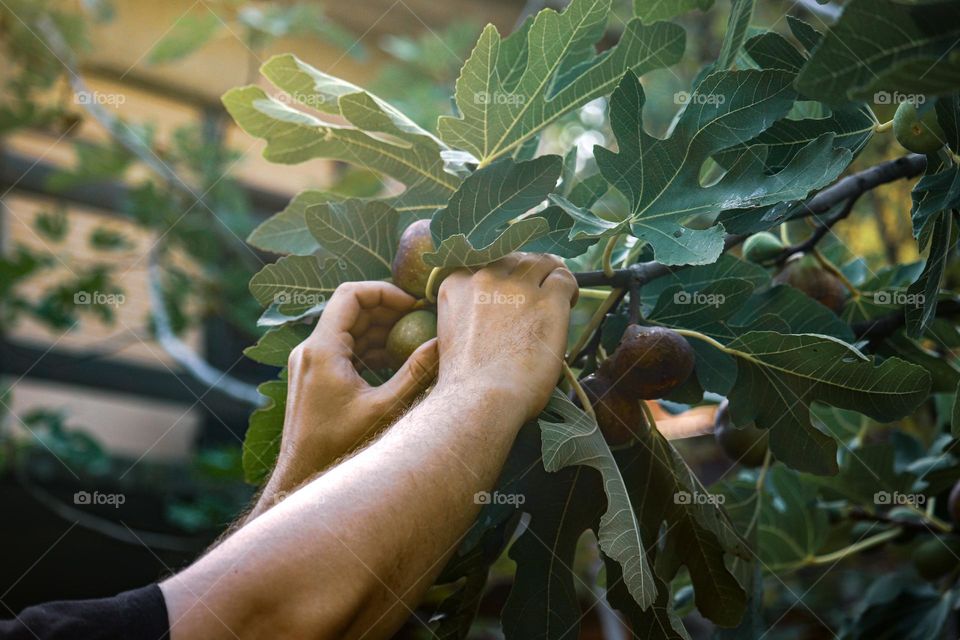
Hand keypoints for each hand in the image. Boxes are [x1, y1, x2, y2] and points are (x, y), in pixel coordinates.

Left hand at [261, 282, 438, 503]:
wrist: (303, 477)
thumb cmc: (339, 447)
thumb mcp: (385, 408)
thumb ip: (415, 372)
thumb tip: (441, 344)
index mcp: (322, 349)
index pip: (350, 295)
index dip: (384, 291)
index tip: (413, 304)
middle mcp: (310, 350)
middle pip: (351, 310)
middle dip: (389, 312)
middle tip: (422, 320)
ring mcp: (310, 363)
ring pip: (349, 330)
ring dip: (382, 331)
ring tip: (414, 341)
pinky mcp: (315, 377)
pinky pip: (345, 350)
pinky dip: (371, 349)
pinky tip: (396, 362)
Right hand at [434, 253, 577, 421]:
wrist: (480, 401)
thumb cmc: (466, 382)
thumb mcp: (452, 333)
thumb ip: (469, 309)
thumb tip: (497, 306)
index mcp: (457, 284)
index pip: (487, 260)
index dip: (504, 273)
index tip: (512, 289)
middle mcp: (485, 276)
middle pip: (516, 258)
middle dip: (528, 273)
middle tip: (538, 293)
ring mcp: (518, 287)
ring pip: (542, 262)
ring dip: (550, 276)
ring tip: (556, 298)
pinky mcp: (547, 301)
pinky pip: (565, 279)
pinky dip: (569, 288)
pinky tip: (567, 303)